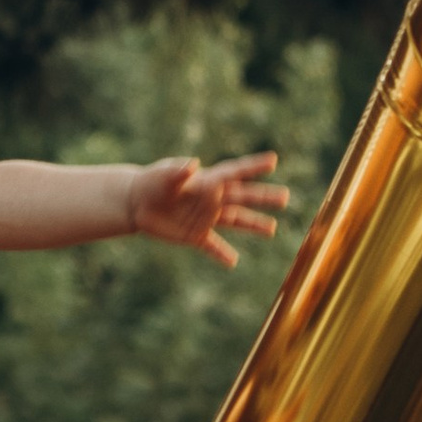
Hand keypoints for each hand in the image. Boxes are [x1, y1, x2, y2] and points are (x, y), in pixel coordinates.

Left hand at [125, 149, 289, 266]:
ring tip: (272, 229)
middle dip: (263, 198)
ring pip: (234, 221)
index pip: (234, 172)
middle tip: (285, 197)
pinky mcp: (194, 235)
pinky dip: (222, 254)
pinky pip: (212, 246)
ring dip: (253, 225)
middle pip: (242, 198)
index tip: (273, 160)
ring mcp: (205, 218)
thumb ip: (179, 171)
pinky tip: (233, 262)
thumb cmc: (151, 182)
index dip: (253, 166)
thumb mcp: (164, 175)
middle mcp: (211, 199)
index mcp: (207, 181)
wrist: (136, 202)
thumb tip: (193, 164)